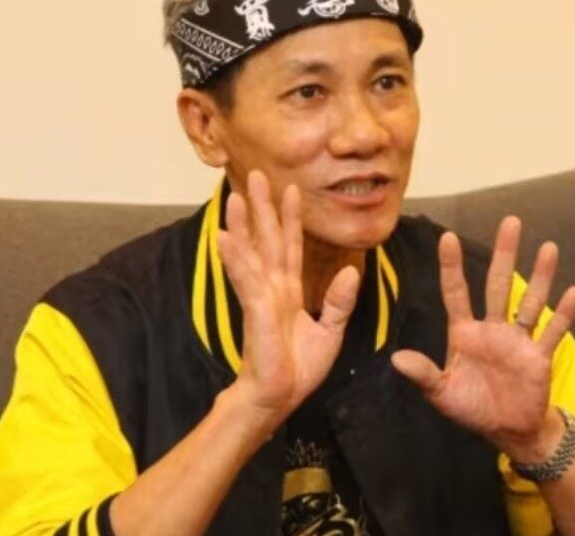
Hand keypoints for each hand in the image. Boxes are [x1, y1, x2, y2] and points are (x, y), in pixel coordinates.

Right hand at [217, 170, 359, 432]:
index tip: (290, 190)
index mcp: (289, 292)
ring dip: (243, 224)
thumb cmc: (298, 370)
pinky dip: (235, 256)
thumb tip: (350, 271)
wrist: (279, 399)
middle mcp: (272, 288)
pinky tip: (224, 236)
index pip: (291, 246)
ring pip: (252, 252)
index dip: (290, 218)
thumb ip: (338, 302)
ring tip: (234, 196)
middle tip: (256, 175)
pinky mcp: (255, 310)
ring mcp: (261, 297)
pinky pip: (245, 278)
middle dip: (262, 207)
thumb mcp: (329, 332)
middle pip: (268, 239)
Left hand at [391, 216, 574, 460]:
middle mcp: (492, 328)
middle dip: (503, 254)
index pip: (456, 292)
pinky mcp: (539, 357)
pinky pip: (552, 333)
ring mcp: (518, 340)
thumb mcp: (441, 393)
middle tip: (510, 221)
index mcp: (464, 332)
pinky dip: (563, 315)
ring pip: (530, 301)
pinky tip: (573, 292)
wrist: (507, 431)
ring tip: (548, 247)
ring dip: (541, 277)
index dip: (451, 267)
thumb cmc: (472, 407)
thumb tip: (395, 359)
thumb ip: (423, 374)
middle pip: (498, 284)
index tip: (448, 237)